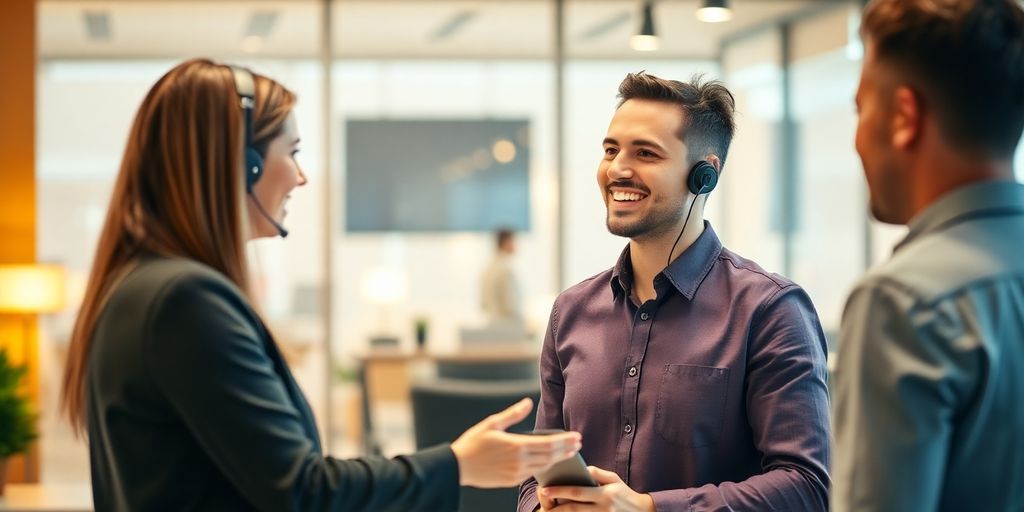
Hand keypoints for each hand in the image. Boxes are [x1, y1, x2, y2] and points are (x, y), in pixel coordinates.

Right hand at [451, 398, 581, 487]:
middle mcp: (518, 461)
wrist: (458, 466)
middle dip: (567, 450)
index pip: (548, 444)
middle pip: (550, 456)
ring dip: (559, 459)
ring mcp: (515, 473)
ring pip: (544, 466)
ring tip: (570, 452)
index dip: (565, 441)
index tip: (577, 437)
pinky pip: (533, 474)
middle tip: (579, 444)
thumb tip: (528, 402)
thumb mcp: (492, 423)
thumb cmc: (473, 443)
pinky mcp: (511, 481)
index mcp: (515, 446)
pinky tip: (551, 462)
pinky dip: (545, 467)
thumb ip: (513, 414)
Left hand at [539, 466, 654, 511]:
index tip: (544, 489)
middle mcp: (604, 508)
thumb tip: (581, 469)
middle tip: (541, 506)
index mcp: (605, 493)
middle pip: (574, 509)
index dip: (559, 491)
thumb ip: (597, 473)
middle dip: (555, 508)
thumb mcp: (614, 479)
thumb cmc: (625, 494)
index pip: (577, 492)